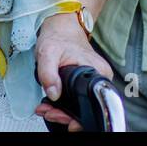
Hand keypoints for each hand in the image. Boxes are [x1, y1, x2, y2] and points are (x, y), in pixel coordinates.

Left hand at [32, 12, 112, 130]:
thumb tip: (54, 94)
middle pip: (87, 109)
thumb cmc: (58, 36)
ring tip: (46, 109)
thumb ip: (48, 73)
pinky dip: (64, 106)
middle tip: (48, 113)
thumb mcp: (48, 52)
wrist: (62, 26)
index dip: (78, 117)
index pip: (93, 105)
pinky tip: (52, 105)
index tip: (63, 120)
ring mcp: (94, 81)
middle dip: (65, 116)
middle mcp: (100, 78)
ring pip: (82, 106)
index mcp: (97, 72)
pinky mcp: (86, 83)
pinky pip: (78, 100)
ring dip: (63, 112)